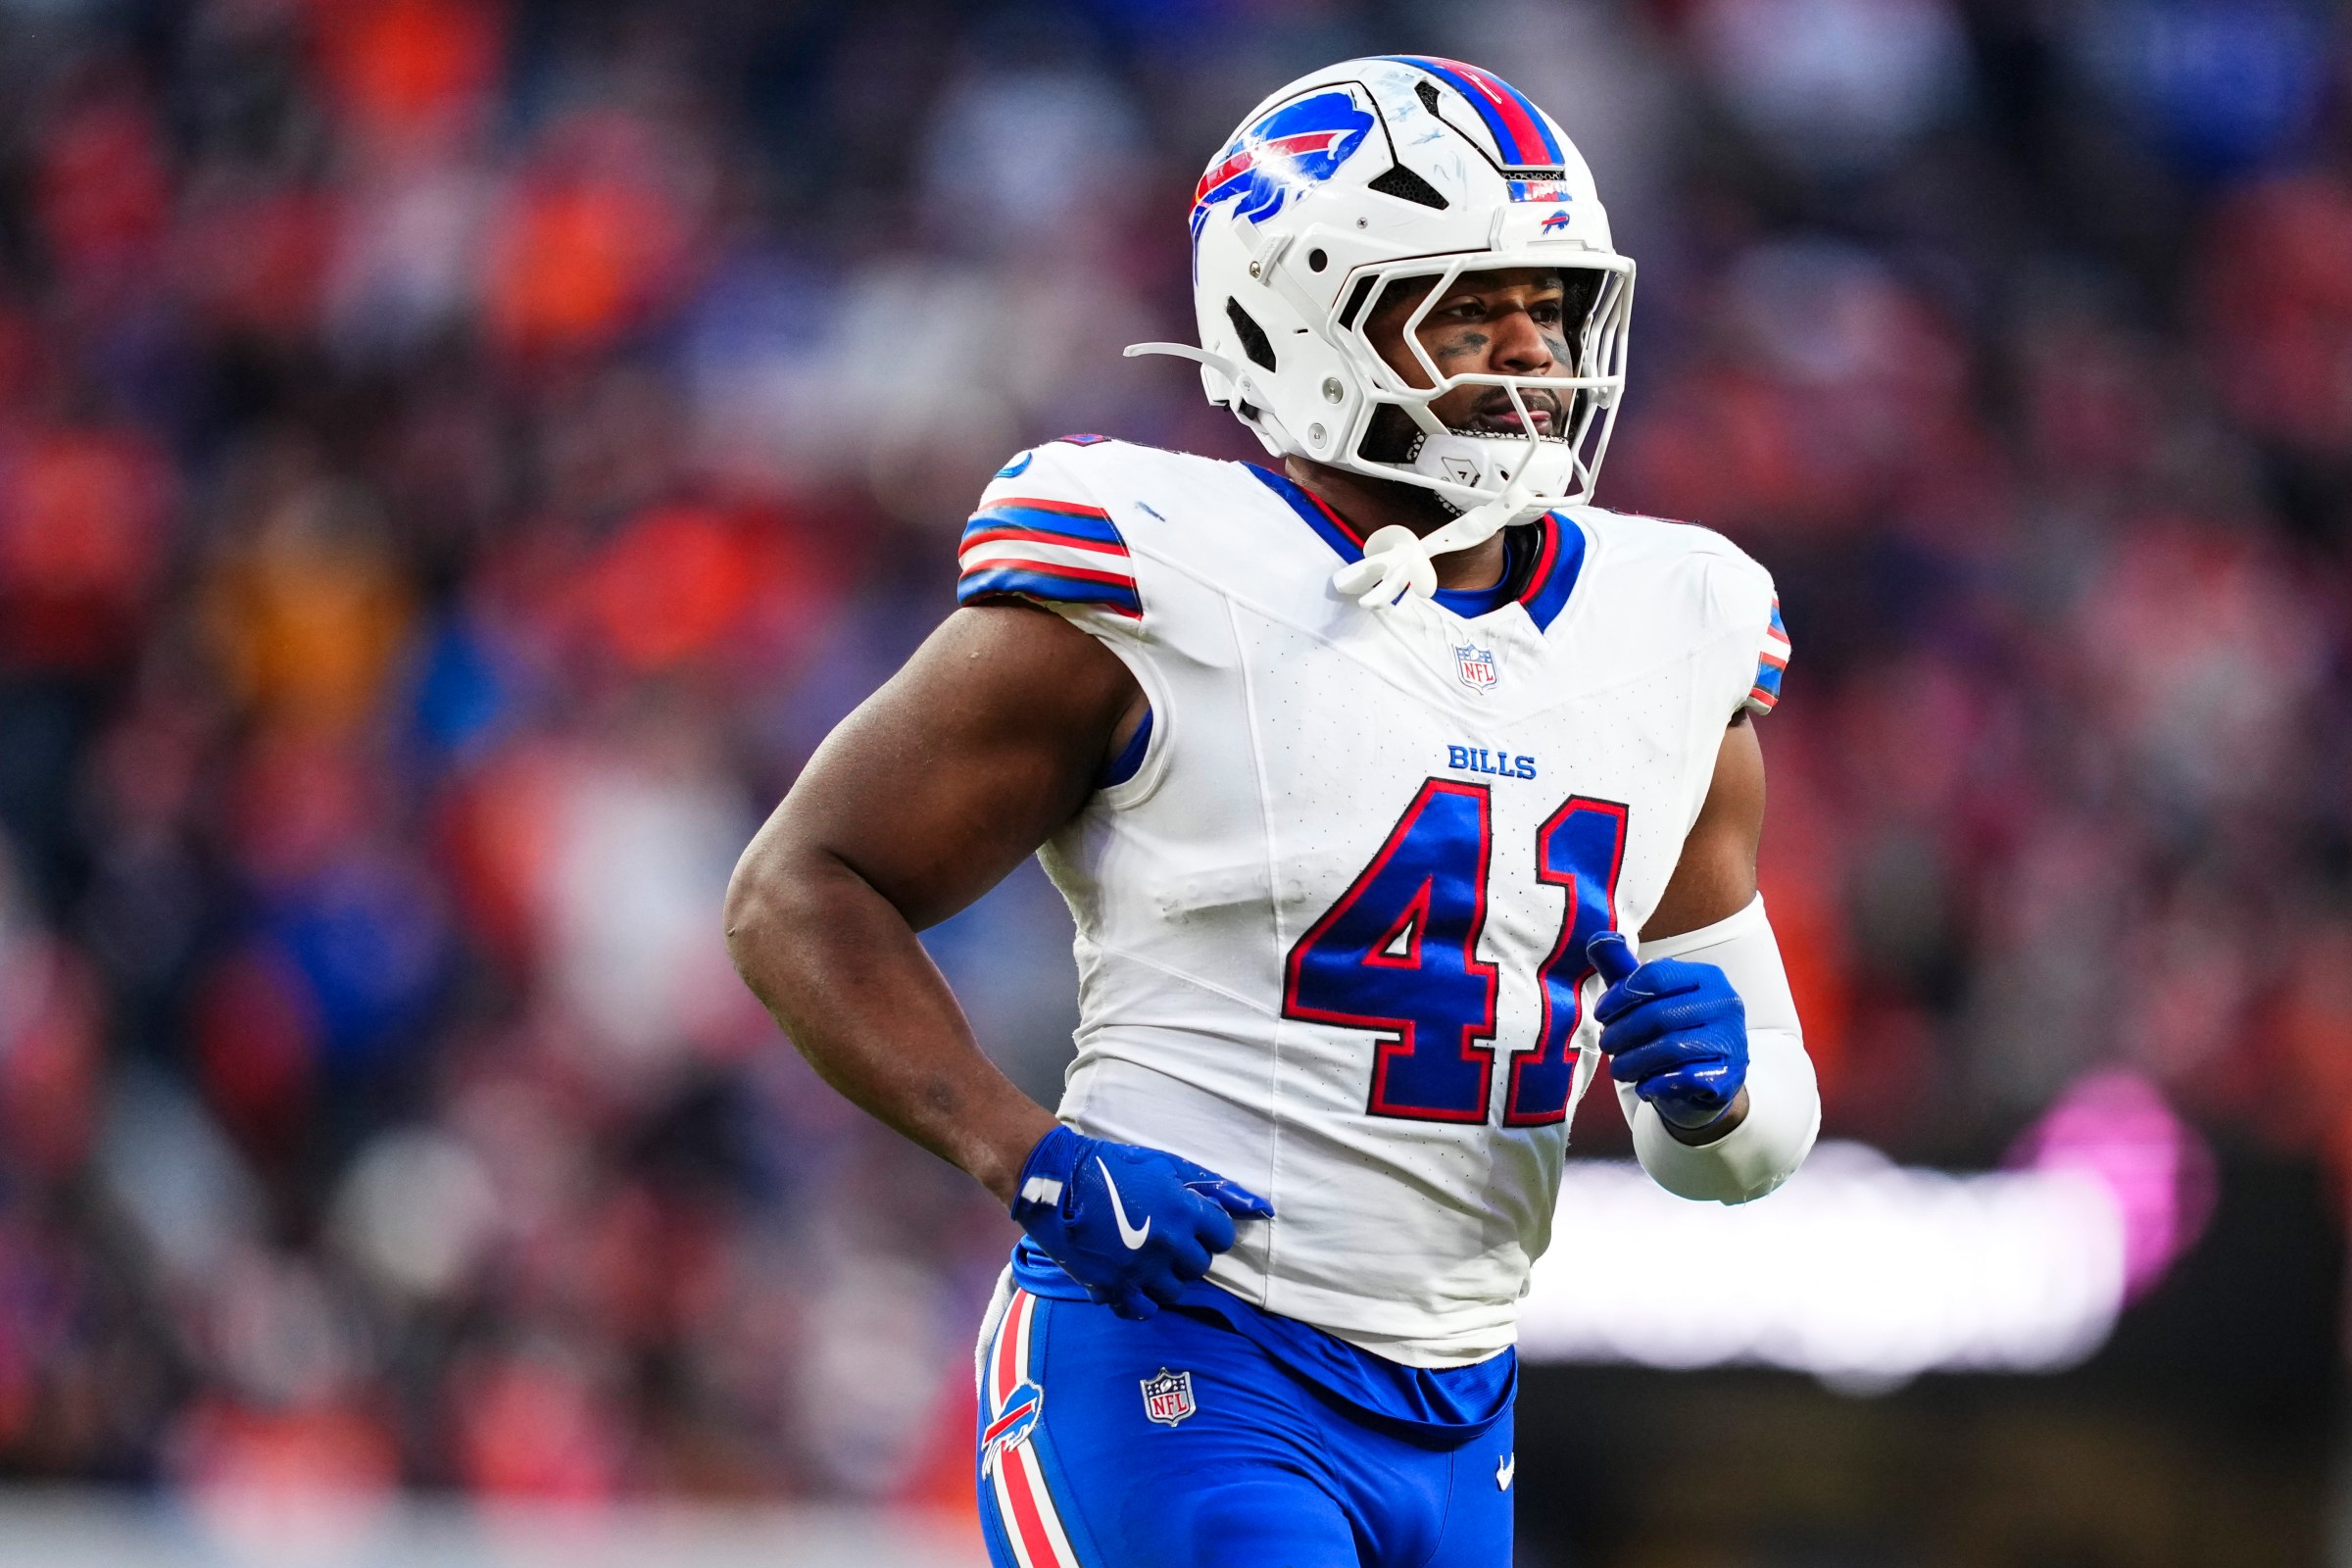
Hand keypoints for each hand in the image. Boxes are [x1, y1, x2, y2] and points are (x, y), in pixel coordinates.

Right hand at [1009, 1126, 1273, 1319]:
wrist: (1056, 1182)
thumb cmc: (1111, 1166)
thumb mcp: (1164, 1164)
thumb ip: (1212, 1186)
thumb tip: (1261, 1207)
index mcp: (1184, 1211)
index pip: (1222, 1235)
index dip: (1208, 1228)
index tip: (1191, 1222)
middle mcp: (1168, 1245)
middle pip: (1199, 1265)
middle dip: (1187, 1252)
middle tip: (1163, 1236)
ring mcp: (1140, 1271)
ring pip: (1174, 1291)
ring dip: (1165, 1276)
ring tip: (1145, 1257)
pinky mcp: (1113, 1289)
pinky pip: (1142, 1310)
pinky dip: (1140, 1299)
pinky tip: (1131, 1280)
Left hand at [1586, 932, 1747, 1130]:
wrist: (1707, 1079)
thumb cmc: (1673, 1029)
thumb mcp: (1647, 997)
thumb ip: (1622, 969)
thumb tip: (1599, 938)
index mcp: (1707, 977)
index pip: (1655, 977)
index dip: (1620, 996)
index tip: (1601, 1014)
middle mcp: (1726, 1003)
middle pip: (1658, 1014)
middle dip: (1621, 1033)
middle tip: (1606, 1045)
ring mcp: (1732, 1040)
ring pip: (1670, 1048)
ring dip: (1633, 1061)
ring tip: (1618, 1069)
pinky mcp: (1731, 1075)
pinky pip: (1686, 1078)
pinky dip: (1657, 1084)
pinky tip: (1644, 1087)